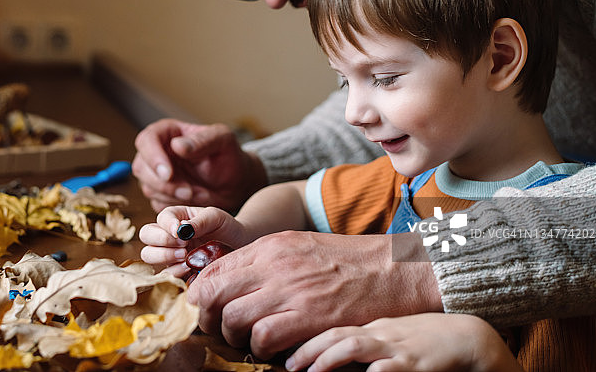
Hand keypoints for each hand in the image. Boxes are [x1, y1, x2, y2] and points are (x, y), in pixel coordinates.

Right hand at [132, 119, 266, 212]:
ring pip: (147, 188)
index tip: (169, 173)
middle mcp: (157, 153)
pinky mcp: (160, 195)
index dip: (153, 157)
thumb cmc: (228, 156)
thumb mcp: (223, 141)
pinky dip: (174, 206)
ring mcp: (156, 175)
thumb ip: (202, 140)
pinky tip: (193, 201)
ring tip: (198, 194)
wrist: (235, 183)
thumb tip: (177, 146)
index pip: (146, 140)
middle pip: (141, 168)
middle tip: (189, 191)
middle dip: (164, 184)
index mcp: (167, 133)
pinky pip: (156, 204)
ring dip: (172, 196)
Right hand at [138, 206, 248, 277]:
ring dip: (164, 256)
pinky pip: (163, 273)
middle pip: (146, 235)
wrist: (238, 246)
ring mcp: (169, 253)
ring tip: (185, 256)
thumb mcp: (216, 217)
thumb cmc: (226, 227)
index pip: (161, 217)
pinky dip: (173, 272)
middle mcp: (168, 234)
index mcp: (176, 217)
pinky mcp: (174, 270)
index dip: (166, 225)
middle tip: (183, 245)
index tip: (180, 231)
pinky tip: (189, 269)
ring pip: (148, 254)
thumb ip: (199, 221)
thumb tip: (181, 229)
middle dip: (161, 240)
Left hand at [186, 231, 442, 358]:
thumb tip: (231, 281)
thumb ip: (265, 260)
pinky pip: (263, 337)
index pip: (215, 268)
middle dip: (208, 316)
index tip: (204, 306)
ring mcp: (290, 290)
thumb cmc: (347, 260)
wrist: (393, 269)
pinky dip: (260, 348)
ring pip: (232, 317)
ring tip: (247, 340)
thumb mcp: (299, 246)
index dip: (202, 292)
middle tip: (218, 328)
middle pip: (214, 293)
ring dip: (233, 335)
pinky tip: (271, 349)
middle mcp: (274, 264)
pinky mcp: (309, 317)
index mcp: (270, 245)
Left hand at [286, 313, 521, 371]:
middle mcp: (381, 333)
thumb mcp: (395, 336)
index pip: (334, 329)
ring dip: (329, 358)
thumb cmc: (430, 339)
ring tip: (312, 371)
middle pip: (337, 335)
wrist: (470, 337)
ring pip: (356, 346)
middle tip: (289, 365)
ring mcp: (397, 347)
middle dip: (309, 350)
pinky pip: (388, 367)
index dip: (309, 341)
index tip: (290, 356)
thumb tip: (339, 353)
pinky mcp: (415, 363)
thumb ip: (370, 343)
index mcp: (375, 327)